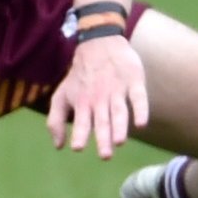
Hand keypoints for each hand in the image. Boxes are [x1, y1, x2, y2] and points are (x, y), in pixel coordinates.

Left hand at [46, 34, 148, 158]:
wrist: (99, 42)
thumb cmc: (80, 76)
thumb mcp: (62, 95)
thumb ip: (56, 119)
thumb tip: (57, 146)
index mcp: (83, 102)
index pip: (81, 121)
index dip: (79, 134)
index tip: (77, 148)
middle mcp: (100, 98)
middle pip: (102, 120)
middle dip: (102, 137)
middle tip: (104, 156)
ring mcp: (117, 89)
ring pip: (119, 110)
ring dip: (119, 126)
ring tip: (119, 141)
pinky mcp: (133, 81)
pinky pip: (138, 96)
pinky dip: (140, 109)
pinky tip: (142, 123)